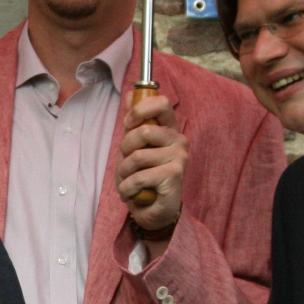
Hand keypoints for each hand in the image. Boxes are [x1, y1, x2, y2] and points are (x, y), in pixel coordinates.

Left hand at [117, 93, 188, 238]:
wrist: (154, 211)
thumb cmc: (144, 176)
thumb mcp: (134, 145)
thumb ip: (134, 120)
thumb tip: (130, 93)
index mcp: (169, 129)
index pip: (160, 103)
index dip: (138, 110)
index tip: (127, 124)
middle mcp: (179, 140)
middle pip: (143, 131)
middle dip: (124, 149)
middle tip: (126, 165)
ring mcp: (179, 158)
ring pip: (137, 156)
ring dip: (123, 174)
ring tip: (128, 182)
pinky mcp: (174, 175)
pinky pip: (139, 176)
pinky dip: (127, 188)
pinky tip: (132, 193)